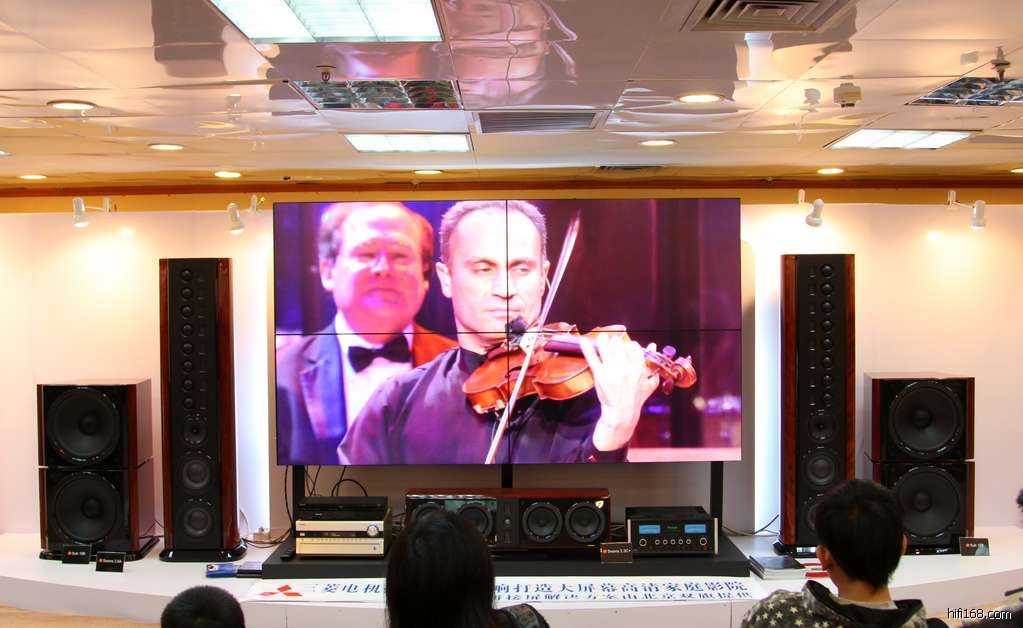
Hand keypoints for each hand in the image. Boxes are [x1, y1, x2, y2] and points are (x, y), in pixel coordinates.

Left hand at [579, 328, 659, 451]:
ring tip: (602, 338)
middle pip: (618, 344)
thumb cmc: (637, 397)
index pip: (633, 346)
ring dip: (603, 341)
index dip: (629, 346)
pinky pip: (592, 358)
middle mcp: (625, 367)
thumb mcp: (651, 382)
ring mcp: (611, 370)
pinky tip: (584, 341)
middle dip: (615, 343)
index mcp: (638, 368)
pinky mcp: (599, 375)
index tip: (626, 349)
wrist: (622, 412)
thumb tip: (653, 345)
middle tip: (613, 346)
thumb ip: (653, 363)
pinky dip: (587, 348)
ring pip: (605, 347)